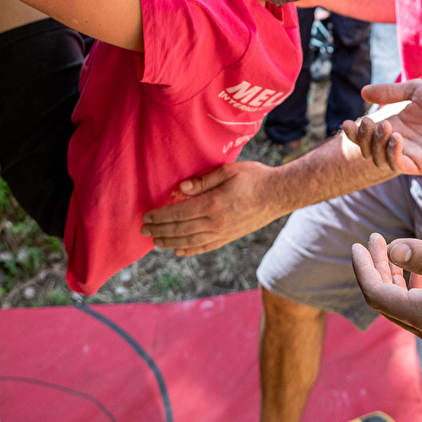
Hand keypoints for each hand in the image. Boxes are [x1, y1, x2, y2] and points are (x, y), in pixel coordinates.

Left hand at [141, 161, 282, 254]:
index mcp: (213, 204)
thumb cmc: (254, 177)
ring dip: (169, 242)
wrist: (278, 194)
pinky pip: (205, 247)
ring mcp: (223, 233)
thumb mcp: (228, 170)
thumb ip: (203, 180)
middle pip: (181, 230)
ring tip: (155, 241)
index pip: (179, 213)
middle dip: (159, 230)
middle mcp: (216, 223)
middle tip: (143, 230)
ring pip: (190, 242)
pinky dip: (189, 250)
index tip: (146, 216)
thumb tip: (180, 188)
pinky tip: (178, 250)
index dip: (160, 216)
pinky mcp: (229, 237)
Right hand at [341, 79, 421, 174]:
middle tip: (369, 122)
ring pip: (378, 158)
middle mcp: (397, 142)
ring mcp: (408, 154)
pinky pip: (397, 165)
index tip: (346, 122)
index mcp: (394, 126)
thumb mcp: (414, 90)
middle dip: (362, 138)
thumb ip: (390, 92)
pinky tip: (397, 138)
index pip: (366, 135)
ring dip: (376, 144)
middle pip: (368, 148)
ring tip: (386, 127)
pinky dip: (391, 153)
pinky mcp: (419, 164)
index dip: (353, 132)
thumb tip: (363, 92)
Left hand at [351, 233, 421, 352]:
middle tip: (371, 239)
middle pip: (385, 300)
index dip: (363, 269)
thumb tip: (391, 249)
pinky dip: (410, 285)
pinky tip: (419, 270)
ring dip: (391, 275)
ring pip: (401, 304)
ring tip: (388, 248)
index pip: (376, 295)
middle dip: (374, 268)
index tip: (358, 243)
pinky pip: (419, 308)